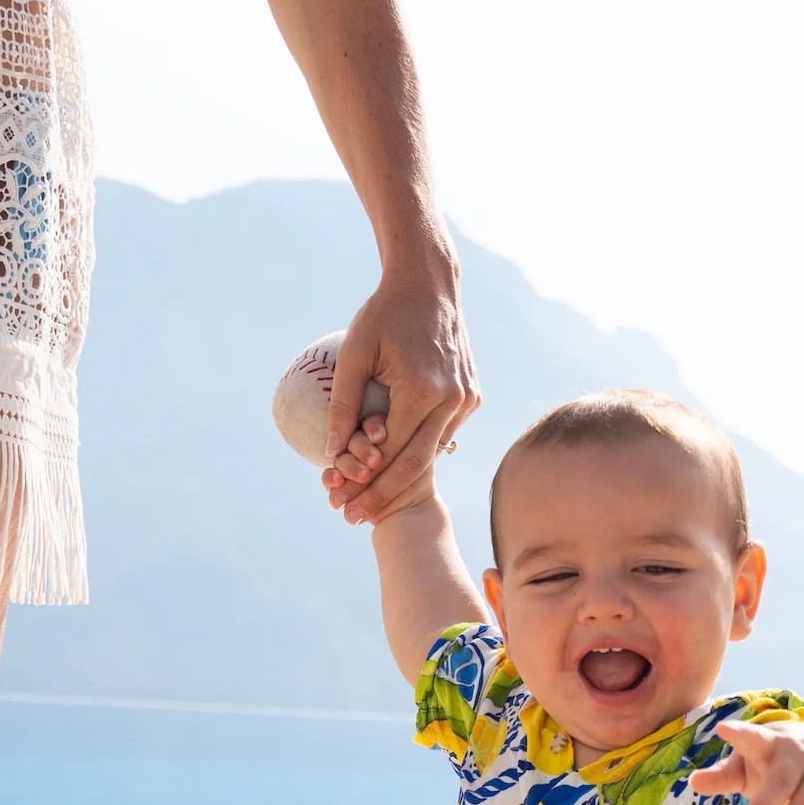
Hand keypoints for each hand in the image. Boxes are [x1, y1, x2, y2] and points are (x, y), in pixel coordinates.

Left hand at [321, 257, 478, 523]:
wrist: (430, 284)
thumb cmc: (384, 313)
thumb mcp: (354, 353)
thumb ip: (343, 405)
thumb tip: (331, 452)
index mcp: (421, 390)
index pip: (390, 452)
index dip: (365, 484)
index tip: (342, 504)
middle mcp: (451, 400)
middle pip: (415, 465)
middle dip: (383, 496)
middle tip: (356, 520)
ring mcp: (466, 400)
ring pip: (431, 453)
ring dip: (401, 480)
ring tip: (372, 502)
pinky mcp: (471, 396)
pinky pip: (443, 433)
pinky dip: (419, 451)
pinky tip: (396, 469)